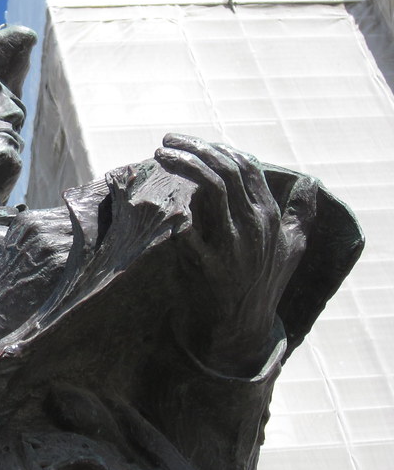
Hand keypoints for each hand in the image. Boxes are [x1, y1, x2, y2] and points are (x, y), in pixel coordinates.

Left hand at [155, 134, 311, 373]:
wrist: (241, 328)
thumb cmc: (263, 284)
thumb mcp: (291, 249)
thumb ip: (299, 215)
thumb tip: (309, 185)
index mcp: (269, 217)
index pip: (246, 167)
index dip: (218, 148)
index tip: (191, 142)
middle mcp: (254, 227)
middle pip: (226, 172)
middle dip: (195, 148)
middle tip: (166, 141)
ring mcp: (233, 246)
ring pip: (211, 190)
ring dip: (184, 167)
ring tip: (161, 156)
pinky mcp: (209, 267)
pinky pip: (189, 232)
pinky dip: (177, 213)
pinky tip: (162, 200)